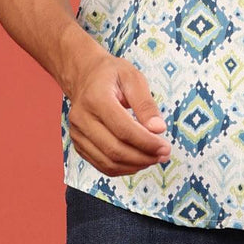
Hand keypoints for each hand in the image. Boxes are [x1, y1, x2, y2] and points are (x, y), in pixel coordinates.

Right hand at [64, 45, 171, 175]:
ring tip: (154, 158)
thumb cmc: (111, 74)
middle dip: (143, 157)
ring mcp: (77, 134)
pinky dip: (122, 168)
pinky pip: (101, 165)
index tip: (165, 147)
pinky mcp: (78, 145)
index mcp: (96, 98)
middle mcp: (82, 118)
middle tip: (164, 155)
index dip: (146, 142)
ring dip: (134, 166)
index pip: (123, 129)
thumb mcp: (133, 77)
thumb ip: (146, 104)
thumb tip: (159, 129)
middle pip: (114, 149)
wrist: (84, 75)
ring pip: (107, 162)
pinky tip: (138, 161)